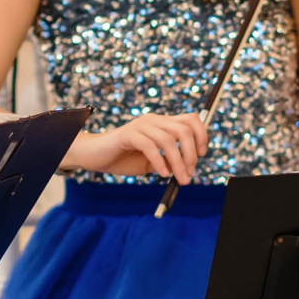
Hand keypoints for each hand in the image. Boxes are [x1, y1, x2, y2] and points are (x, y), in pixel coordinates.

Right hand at [70, 112, 208, 183]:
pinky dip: (160, 162)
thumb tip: (188, 169)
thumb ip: (169, 161)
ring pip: (168, 140)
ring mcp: (140, 125)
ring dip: (178, 162)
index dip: (201, 135)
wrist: (96, 156)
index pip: (191, 119)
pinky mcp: (128, 134)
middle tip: (190, 173)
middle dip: (191, 154)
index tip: (201, 155)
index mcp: (162, 123)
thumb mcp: (153, 162)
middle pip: (184, 129)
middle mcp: (153, 120)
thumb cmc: (125, 158)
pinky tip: (162, 174)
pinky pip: (150, 146)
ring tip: (179, 179)